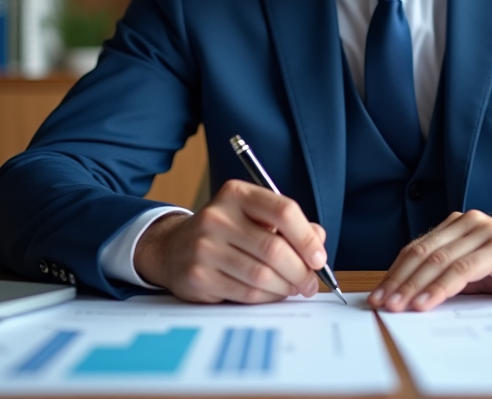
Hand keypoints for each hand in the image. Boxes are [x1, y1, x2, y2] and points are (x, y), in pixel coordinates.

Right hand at [133, 179, 327, 303]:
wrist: (173, 248)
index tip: (318, 258)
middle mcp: (218, 217)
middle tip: (310, 283)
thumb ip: (288, 225)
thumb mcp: (253, 216)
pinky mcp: (198, 276)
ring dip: (285, 288)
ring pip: (262, 275)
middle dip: (301, 272)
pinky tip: (271, 294)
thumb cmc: (225, 232)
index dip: (307, 238)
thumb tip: (318, 240)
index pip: (283, 210)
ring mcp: (205, 247)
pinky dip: (267, 298)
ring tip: (293, 289)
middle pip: (275, 249)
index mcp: (237, 194)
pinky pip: (246, 293)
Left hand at [368, 211, 491, 311]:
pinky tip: (427, 303)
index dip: (396, 273)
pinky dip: (441, 288)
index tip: (379, 295)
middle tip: (382, 304)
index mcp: (459, 225)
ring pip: (439, 261)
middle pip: (423, 254)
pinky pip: (462, 270)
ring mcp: (485, 233)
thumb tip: (412, 295)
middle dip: (399, 281)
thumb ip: (451, 275)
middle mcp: (469, 223)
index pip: (418, 249)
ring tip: (399, 307)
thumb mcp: (480, 272)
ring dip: (414, 287)